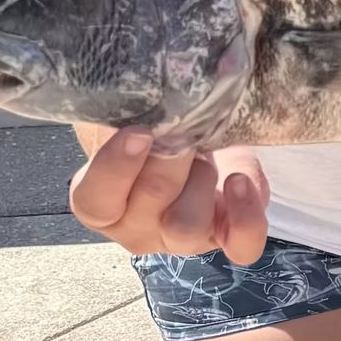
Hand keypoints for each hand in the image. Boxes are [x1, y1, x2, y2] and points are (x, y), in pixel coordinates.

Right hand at [70, 132, 270, 262]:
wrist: (200, 140)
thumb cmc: (156, 129)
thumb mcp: (135, 118)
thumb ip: (130, 113)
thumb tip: (144, 95)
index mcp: (99, 204)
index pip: (95, 201)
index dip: (116, 166)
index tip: (139, 131)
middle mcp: (136, 229)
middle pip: (150, 201)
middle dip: (170, 156)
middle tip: (180, 129)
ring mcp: (182, 240)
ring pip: (188, 226)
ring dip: (201, 180)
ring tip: (205, 154)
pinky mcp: (227, 238)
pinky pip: (241, 246)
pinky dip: (245, 216)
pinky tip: (240, 182)